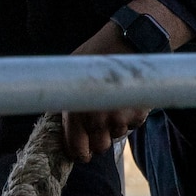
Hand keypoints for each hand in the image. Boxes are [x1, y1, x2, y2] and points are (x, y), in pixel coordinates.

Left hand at [64, 0, 191, 162]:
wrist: (128, 42)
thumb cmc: (96, 54)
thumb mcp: (72, 73)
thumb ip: (66, 96)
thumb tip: (56, 112)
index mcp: (78, 111)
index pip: (77, 148)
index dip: (79, 153)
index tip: (81, 152)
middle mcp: (99, 119)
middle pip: (100, 147)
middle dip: (98, 140)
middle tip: (98, 128)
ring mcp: (121, 118)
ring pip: (117, 135)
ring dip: (115, 125)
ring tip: (113, 104)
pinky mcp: (139, 114)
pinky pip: (133, 124)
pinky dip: (130, 116)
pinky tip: (126, 99)